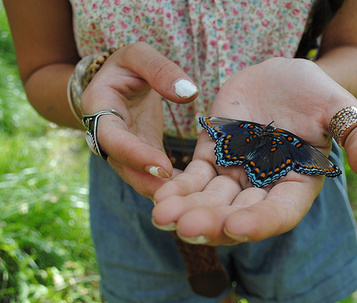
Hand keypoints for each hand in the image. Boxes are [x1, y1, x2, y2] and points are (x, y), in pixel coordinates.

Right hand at [81, 42, 198, 197]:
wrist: (119, 81)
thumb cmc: (127, 66)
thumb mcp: (139, 56)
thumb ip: (160, 69)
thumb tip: (189, 93)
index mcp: (98, 109)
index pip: (112, 138)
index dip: (135, 154)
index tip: (164, 167)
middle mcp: (105, 136)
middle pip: (122, 166)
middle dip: (148, 183)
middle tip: (177, 197)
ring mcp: (121, 150)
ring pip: (136, 176)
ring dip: (159, 191)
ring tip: (187, 204)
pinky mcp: (139, 156)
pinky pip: (150, 174)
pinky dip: (168, 185)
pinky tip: (191, 194)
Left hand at [152, 58, 356, 245]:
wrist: (279, 76)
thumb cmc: (314, 91)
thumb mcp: (340, 106)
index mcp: (296, 183)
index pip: (280, 212)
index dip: (260, 222)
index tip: (236, 226)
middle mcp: (264, 186)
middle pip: (237, 214)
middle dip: (212, 223)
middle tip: (186, 228)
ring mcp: (235, 174)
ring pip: (210, 200)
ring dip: (186, 211)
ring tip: (162, 216)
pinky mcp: (211, 156)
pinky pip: (192, 177)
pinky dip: (177, 188)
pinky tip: (159, 196)